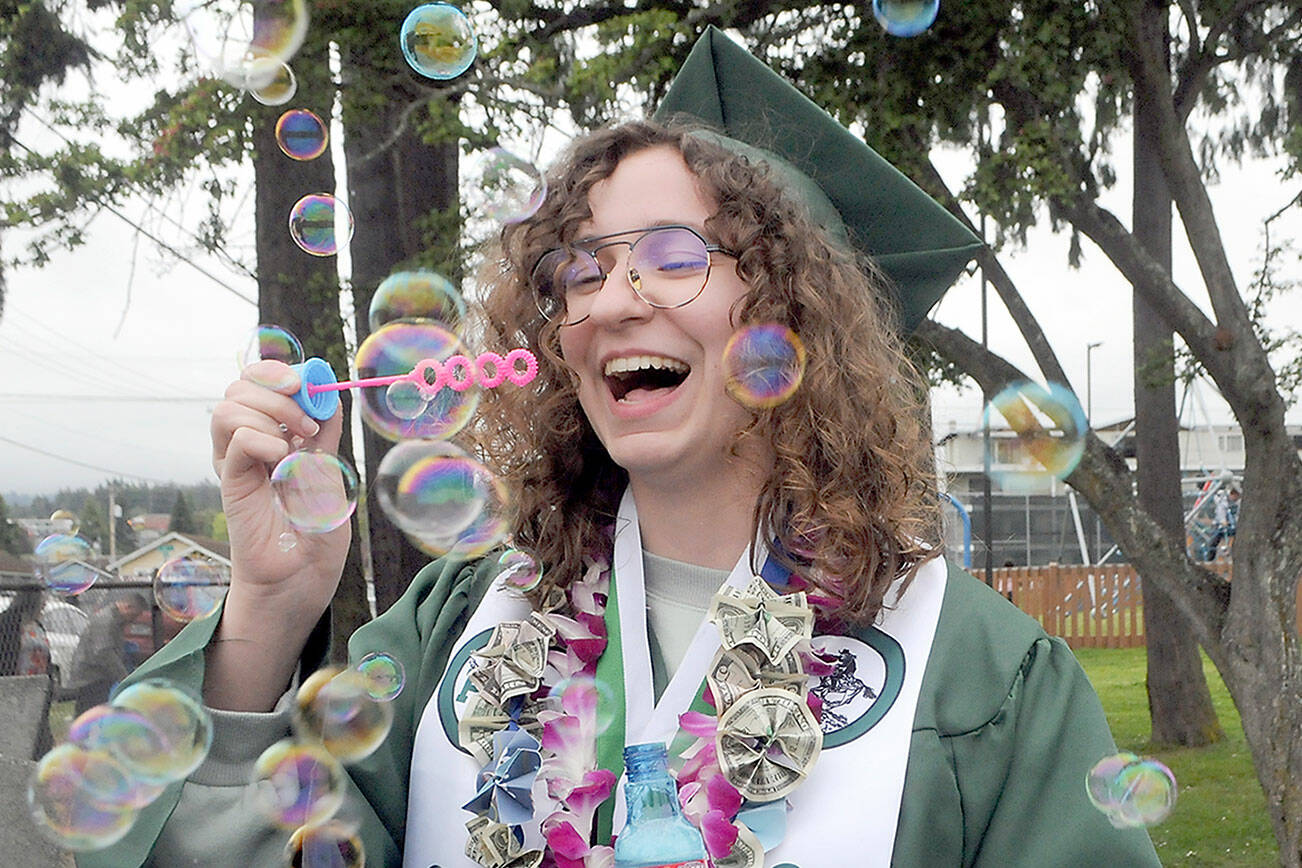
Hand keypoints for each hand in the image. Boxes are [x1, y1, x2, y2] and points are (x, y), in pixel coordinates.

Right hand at [210, 360, 351, 621]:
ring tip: (295, 446)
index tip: (309, 385)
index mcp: (272, 434)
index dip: (278, 372)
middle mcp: (248, 443)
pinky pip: (234, 441)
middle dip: (277, 389)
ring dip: (270, 413)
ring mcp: (237, 462)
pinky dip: (261, 438)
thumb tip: (327, 391)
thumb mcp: (329, 467)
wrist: (305, 573)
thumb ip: (324, 431)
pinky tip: (281, 459)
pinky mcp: (231, 483)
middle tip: (308, 423)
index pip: (257, 381)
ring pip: (229, 407)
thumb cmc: (316, 528)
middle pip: (239, 387)